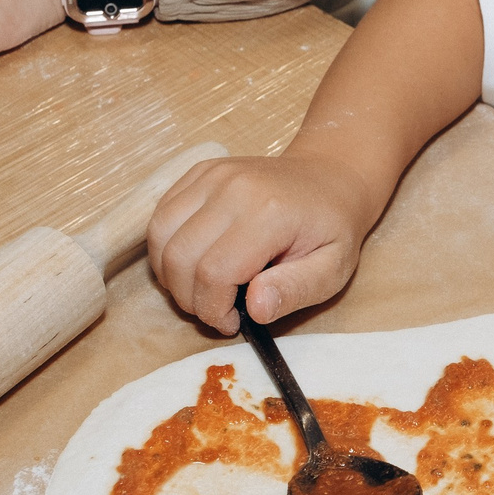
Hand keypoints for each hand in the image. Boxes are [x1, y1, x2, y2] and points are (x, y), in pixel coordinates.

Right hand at [146, 153, 381, 335]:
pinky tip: (195, 261)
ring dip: (171, 274)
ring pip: (160, 235)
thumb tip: (254, 308)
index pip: (214, 273)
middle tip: (217, 309)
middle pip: (179, 256)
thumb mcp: (332, 269)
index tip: (232, 321)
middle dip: (189, 298)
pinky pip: (161, 215)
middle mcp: (234, 187)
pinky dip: (166, 247)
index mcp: (269, 212)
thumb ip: (295, 290)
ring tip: (203, 288)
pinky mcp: (200, 173)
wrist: (332, 177)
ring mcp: (213, 175)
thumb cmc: (333, 227)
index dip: (213, 309)